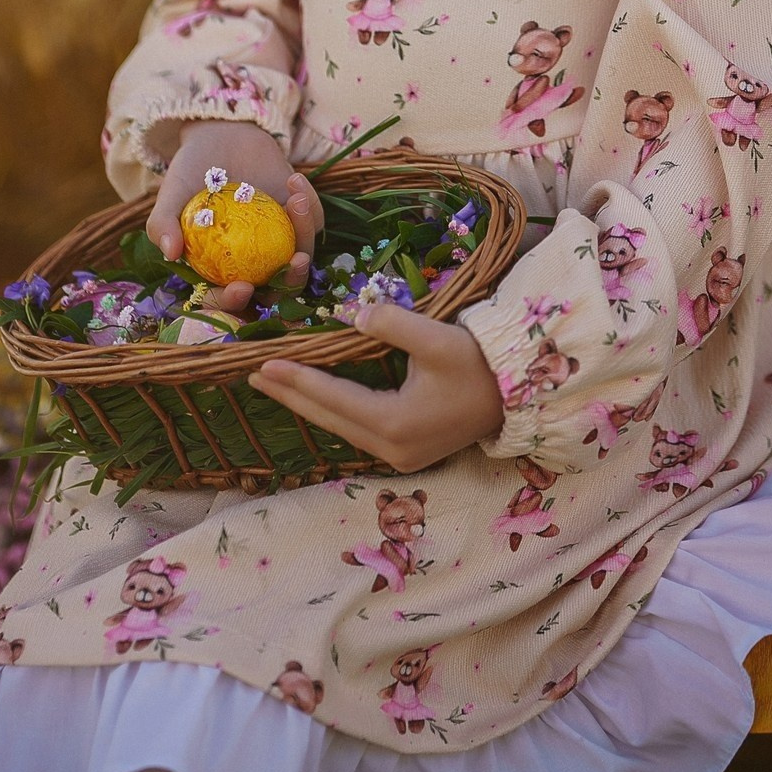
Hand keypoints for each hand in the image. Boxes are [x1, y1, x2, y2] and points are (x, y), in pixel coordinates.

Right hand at [144, 121, 322, 312]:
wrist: (220, 136)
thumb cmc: (191, 171)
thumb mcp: (170, 194)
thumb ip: (162, 223)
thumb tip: (170, 253)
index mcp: (220, 269)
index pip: (227, 298)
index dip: (234, 303)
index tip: (241, 288)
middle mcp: (253, 262)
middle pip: (276, 289)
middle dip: (290, 284)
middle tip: (295, 262)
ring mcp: (280, 242)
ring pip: (302, 257)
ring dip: (305, 237)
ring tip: (296, 203)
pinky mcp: (300, 218)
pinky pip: (313, 221)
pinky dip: (310, 205)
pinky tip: (294, 180)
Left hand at [249, 302, 504, 471]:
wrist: (517, 396)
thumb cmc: (479, 365)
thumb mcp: (439, 339)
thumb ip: (394, 325)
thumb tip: (355, 316)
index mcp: (395, 424)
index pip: (332, 398)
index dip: (296, 380)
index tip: (263, 365)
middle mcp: (392, 448)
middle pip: (329, 419)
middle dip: (291, 395)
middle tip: (255, 376)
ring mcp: (400, 456)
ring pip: (341, 428)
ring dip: (308, 404)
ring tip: (277, 384)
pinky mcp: (407, 453)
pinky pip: (357, 431)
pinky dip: (332, 412)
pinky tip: (317, 398)